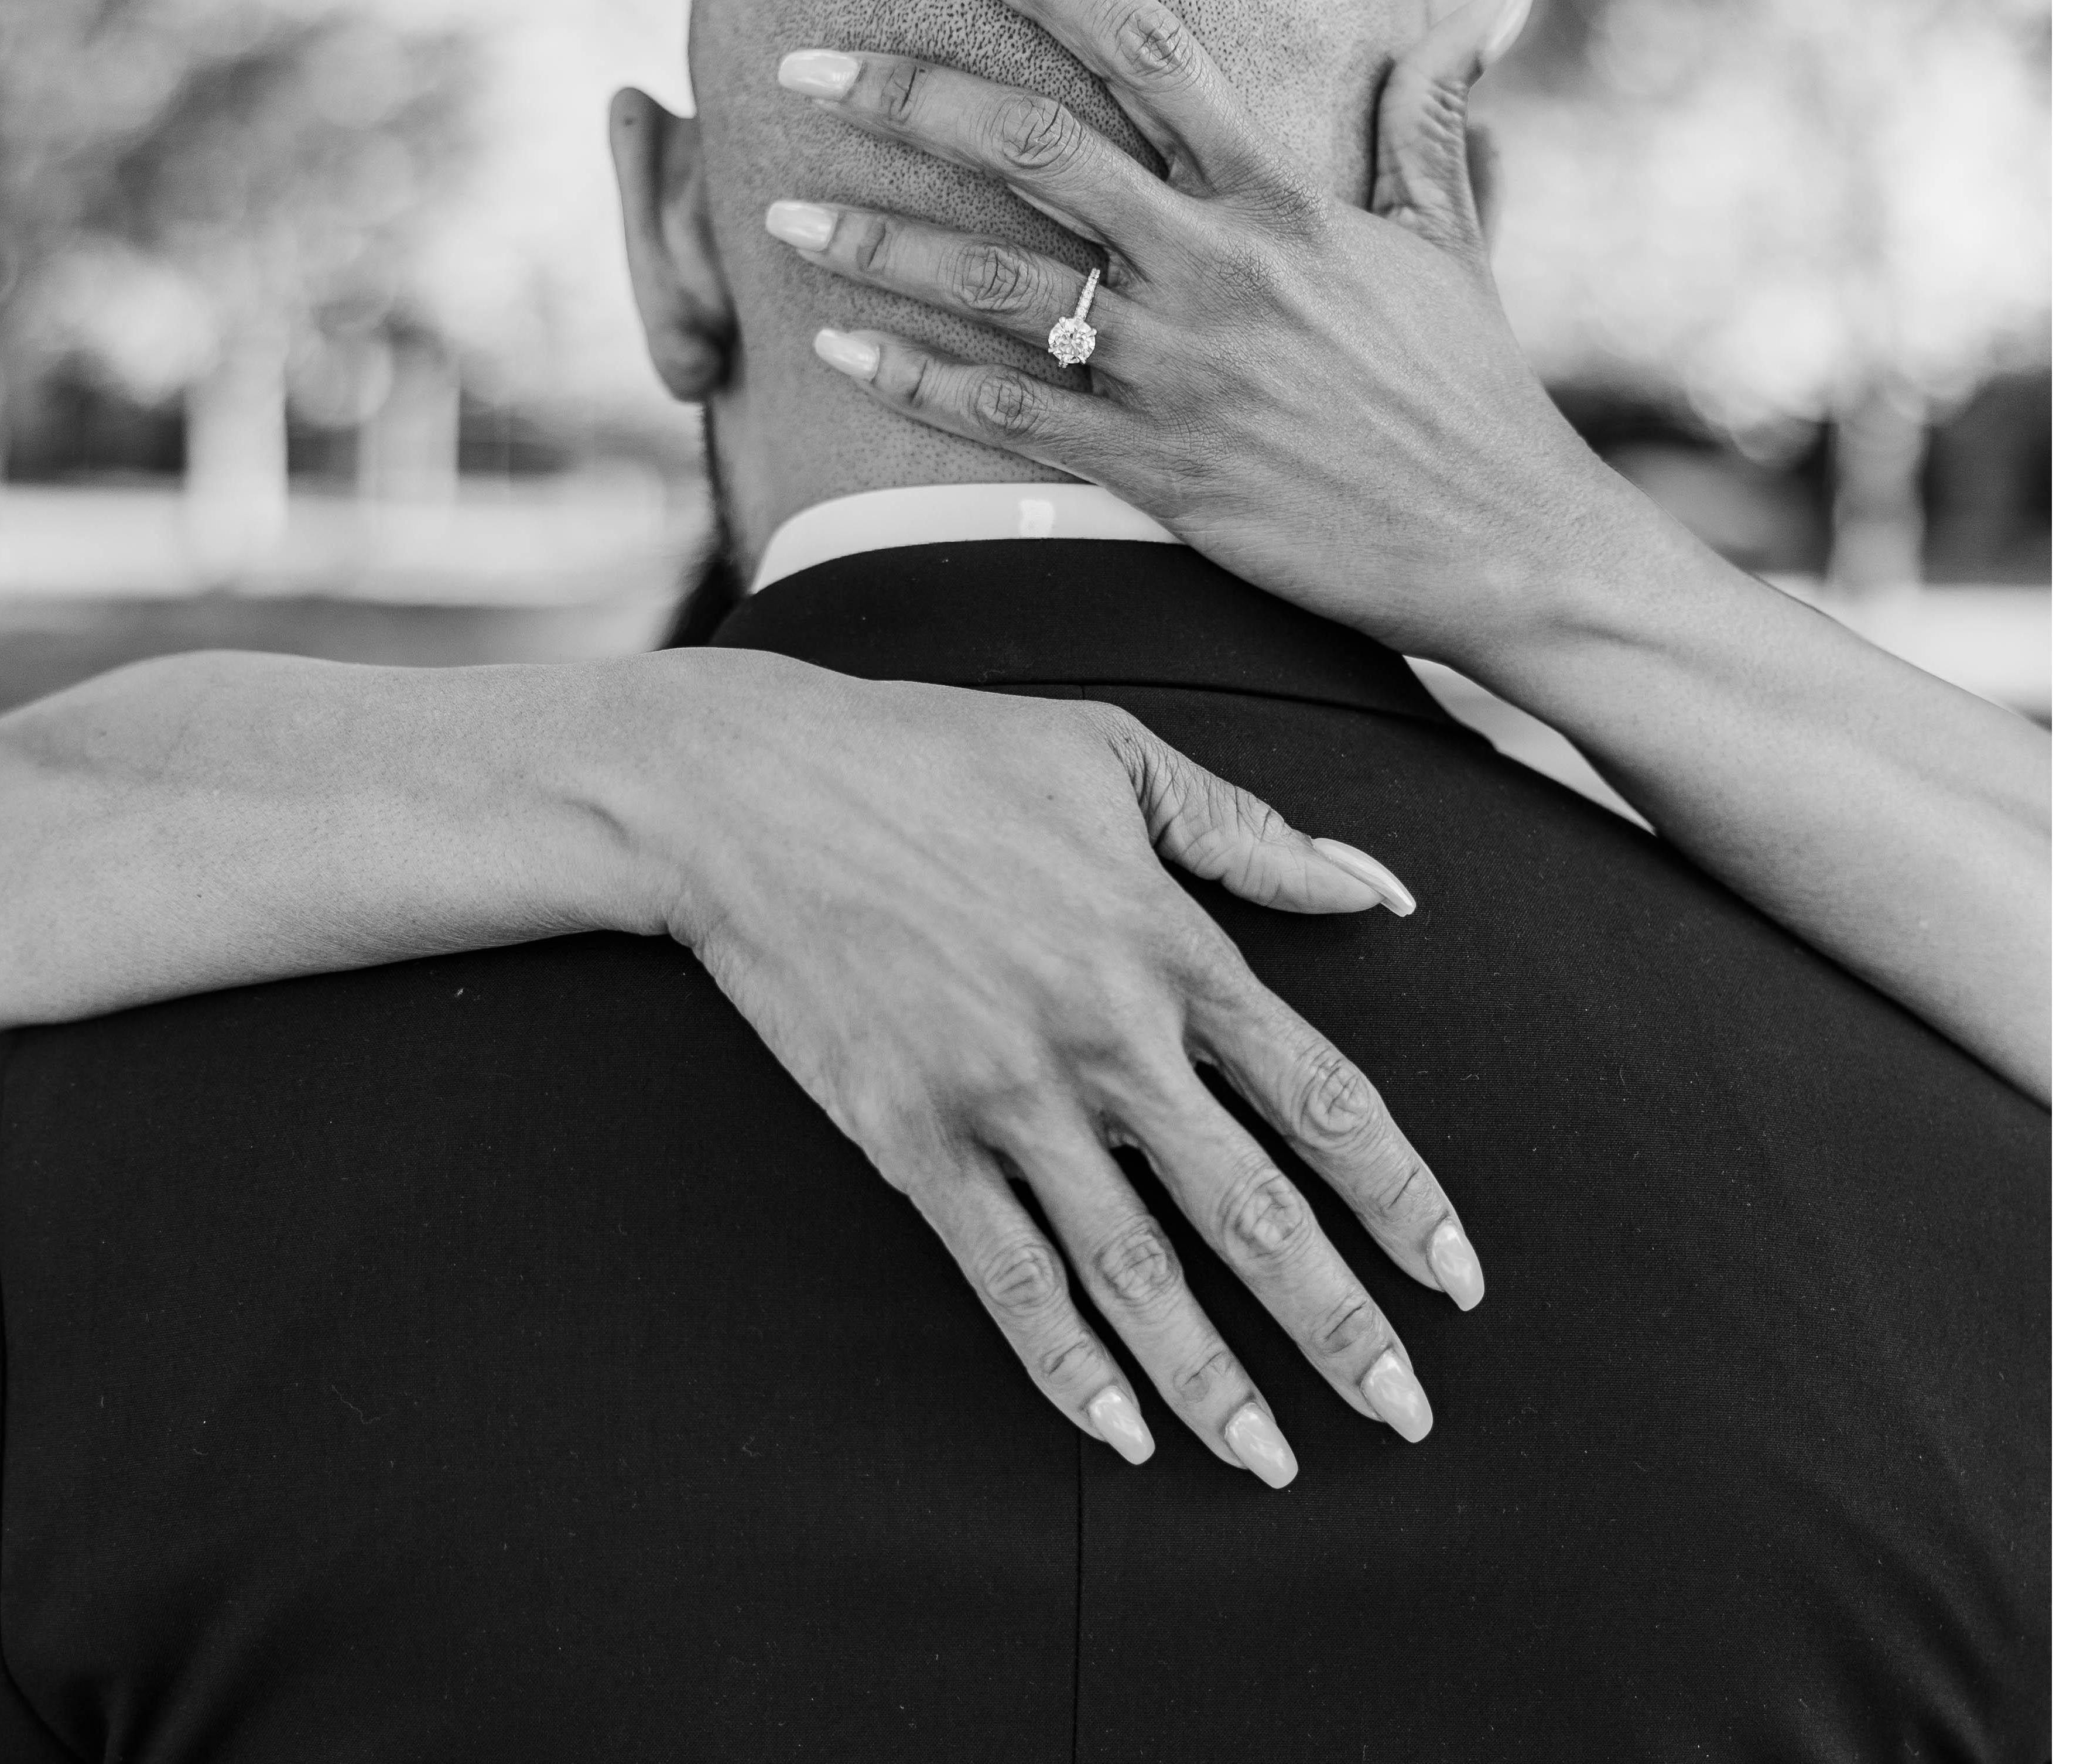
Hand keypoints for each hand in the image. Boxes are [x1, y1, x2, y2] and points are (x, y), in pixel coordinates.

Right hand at [654, 650, 1482, 1481]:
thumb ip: (1251, 833)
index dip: (1401, 1196)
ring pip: (1134, 1271)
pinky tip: (1114, 1432)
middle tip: (1404, 1413)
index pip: (1324, 1097)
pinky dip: (1063, 1363)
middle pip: (1250, 1210)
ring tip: (1273, 1460)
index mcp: (1167, 945)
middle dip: (1339, 1323)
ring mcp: (1005, 1097)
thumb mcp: (1113, 756)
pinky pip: (1004, 1275)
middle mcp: (1104, 1038)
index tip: (1457, 1277)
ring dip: (1213, 1380)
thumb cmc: (939, 754)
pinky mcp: (912, 1138)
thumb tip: (1376, 892)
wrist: (756, 791)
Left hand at [762, 0, 1638, 670]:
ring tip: (780, 213)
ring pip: (995, 288)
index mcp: (1281, 197)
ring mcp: (1180, 374)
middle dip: (902, 96)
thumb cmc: (1472, 390)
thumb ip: (1439, 108)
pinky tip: (837, 350)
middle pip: (1032, 149)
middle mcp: (1216, 270)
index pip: (1146, 47)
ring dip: (875, 244)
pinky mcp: (1160, 473)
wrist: (1499, 542)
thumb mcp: (1454, 236)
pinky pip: (1009, 418)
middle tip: (799, 69)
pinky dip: (915, 382)